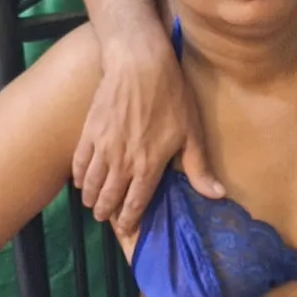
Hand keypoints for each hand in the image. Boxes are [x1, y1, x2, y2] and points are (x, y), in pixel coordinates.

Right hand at [73, 36, 221, 232]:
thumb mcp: (191, 132)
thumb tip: (217, 196)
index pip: (134, 203)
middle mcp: (121, 163)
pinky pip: (79, 162)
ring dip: (91, 198)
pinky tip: (80, 182)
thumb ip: (199, 168)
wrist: (139, 64)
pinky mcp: (89, 132)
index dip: (129, 221)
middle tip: (106, 218)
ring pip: (91, 183)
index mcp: (147, 166)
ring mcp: (102, 148)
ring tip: (92, 205)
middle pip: (109, 196)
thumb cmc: (170, 96)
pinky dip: (78, 176)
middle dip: (107, 212)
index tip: (126, 231)